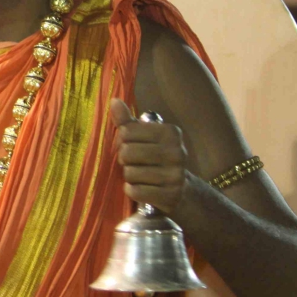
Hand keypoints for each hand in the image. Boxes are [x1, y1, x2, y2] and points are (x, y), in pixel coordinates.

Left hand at [111, 98, 190, 213]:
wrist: (182, 190)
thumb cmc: (156, 159)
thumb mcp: (144, 137)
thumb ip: (128, 121)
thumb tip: (114, 101)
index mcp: (170, 133)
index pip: (126, 132)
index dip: (121, 141)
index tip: (127, 146)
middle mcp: (177, 152)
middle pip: (127, 153)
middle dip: (123, 160)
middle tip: (131, 163)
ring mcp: (175, 175)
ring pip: (130, 173)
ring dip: (128, 177)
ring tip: (138, 176)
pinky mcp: (171, 195)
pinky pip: (136, 191)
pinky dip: (132, 191)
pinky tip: (139, 188)